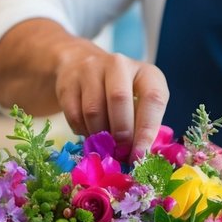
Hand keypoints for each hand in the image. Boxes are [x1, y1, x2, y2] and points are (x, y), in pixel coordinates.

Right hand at [53, 39, 168, 156]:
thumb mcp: (139, 102)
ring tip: (104, 144)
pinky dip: (82, 131)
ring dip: (99, 136)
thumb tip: (138, 156)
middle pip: (119, 99)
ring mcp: (91, 70)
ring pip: (93, 111)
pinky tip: (89, 132)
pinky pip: (75, 116)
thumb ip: (141, 125)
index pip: (152, 98)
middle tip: (120, 152)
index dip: (147, 130)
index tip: (140, 154)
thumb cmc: (121, 93)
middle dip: (121, 132)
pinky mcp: (68, 82)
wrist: (81, 65)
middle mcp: (119, 65)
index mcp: (145, 72)